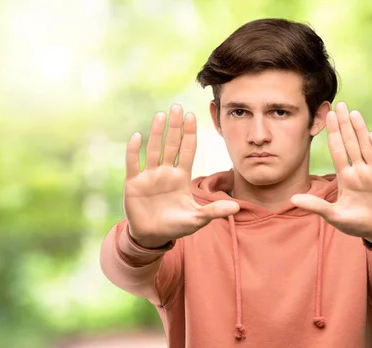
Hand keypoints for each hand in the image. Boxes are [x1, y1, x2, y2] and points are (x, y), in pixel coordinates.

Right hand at [123, 104, 239, 247]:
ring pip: (154, 150)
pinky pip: (133, 163)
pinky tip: (137, 136)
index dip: (189, 134)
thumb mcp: (197, 219)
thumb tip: (237, 207)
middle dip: (175, 127)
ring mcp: (150, 176)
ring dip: (157, 133)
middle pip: (171, 145)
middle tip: (177, 107)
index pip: (187, 151)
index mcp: (181, 177)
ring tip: (161, 115)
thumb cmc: (176, 226)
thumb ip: (215, 210)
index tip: (192, 116)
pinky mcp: (134, 183)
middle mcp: (166, 172)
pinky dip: (134, 150)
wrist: (152, 237)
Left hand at [291, 102, 371, 245]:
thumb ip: (316, 206)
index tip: (328, 116)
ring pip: (367, 147)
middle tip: (339, 104)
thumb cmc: (357, 223)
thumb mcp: (334, 216)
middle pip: (351, 143)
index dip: (333, 133)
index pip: (338, 150)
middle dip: (345, 125)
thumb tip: (293, 198)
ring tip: (354, 113)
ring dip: (360, 131)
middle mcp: (360, 171)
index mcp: (346, 177)